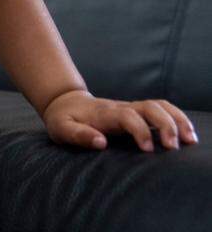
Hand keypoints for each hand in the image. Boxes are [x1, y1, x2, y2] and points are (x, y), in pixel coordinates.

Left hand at [43, 89, 198, 151]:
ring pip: (159, 105)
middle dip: (165, 124)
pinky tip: (187, 135)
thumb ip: (78, 135)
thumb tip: (101, 143)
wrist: (65, 102)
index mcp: (104, 114)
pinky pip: (161, 109)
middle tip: (174, 147)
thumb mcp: (61, 128)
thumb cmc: (63, 119)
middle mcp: (121, 108)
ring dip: (177, 120)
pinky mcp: (137, 112)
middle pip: (149, 107)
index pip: (127, 116)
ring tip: (190, 140)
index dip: (139, 130)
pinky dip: (177, 118)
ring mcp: (130, 108)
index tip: (148, 150)